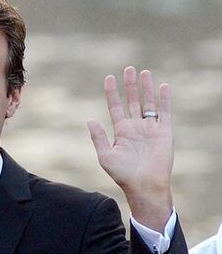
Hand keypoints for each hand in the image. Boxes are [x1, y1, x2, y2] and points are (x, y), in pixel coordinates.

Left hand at [87, 66, 173, 229]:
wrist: (144, 185)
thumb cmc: (123, 174)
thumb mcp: (106, 156)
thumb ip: (98, 137)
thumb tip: (89, 119)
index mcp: (121, 131)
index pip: (115, 106)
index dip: (112, 92)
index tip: (108, 78)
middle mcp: (135, 127)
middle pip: (132, 101)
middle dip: (130, 85)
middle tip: (128, 68)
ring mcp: (150, 128)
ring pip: (148, 103)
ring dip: (146, 88)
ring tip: (143, 72)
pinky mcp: (164, 132)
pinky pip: (165, 112)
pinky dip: (164, 99)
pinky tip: (162, 86)